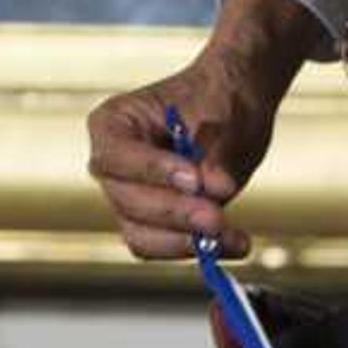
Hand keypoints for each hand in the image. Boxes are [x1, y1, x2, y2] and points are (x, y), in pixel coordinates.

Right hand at [81, 0, 320, 259]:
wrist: (235, 110)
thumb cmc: (220, 99)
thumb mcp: (225, 115)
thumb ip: (216, 151)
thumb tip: (214, 188)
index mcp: (114, 122)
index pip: (118, 154)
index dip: (153, 170)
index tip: (194, 180)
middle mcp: (112, 165)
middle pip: (128, 200)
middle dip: (176, 213)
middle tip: (216, 217)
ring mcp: (129, 196)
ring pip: (141, 234)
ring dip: (186, 241)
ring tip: (230, 237)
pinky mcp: (152, 222)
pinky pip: (163, 246)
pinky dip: (197, 249)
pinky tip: (231, 243)